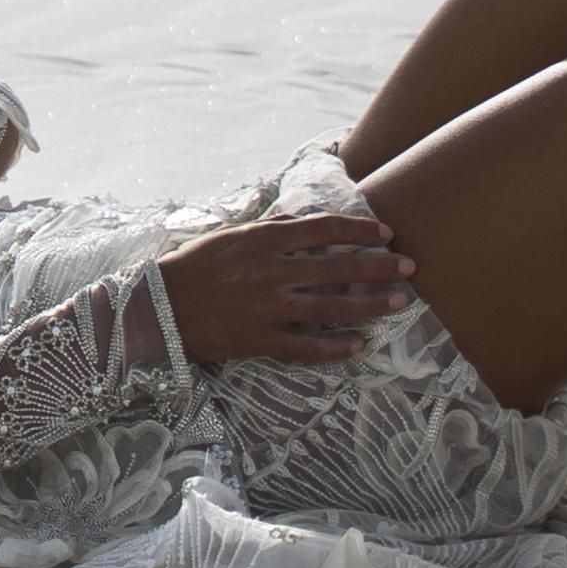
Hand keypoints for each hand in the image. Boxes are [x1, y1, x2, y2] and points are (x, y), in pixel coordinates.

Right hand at [159, 207, 416, 369]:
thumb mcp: (229, 236)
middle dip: (377, 265)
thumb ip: (269, 228)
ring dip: (369, 305)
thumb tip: (303, 221)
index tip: (384, 231)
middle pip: (336, 267)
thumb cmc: (193, 268)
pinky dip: (334, 346)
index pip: (321, 229)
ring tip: (398, 302)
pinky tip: (359, 344)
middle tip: (409, 266)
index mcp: (261, 241)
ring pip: (330, 307)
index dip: (357, 229)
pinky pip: (305, 346)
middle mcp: (269, 272)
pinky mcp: (259, 340)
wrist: (157, 309)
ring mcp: (266, 308)